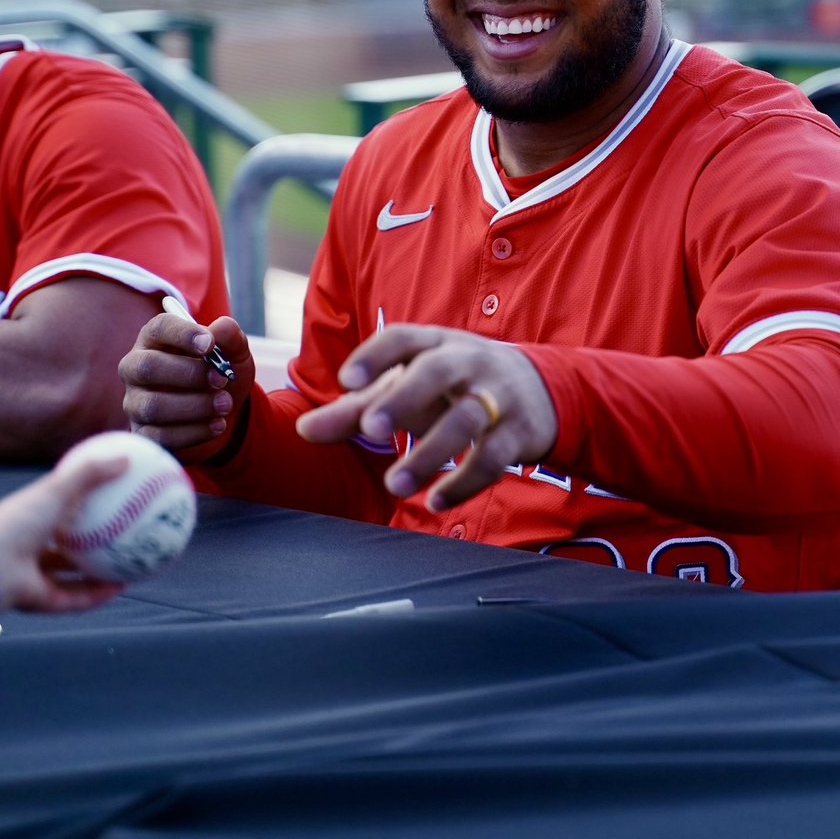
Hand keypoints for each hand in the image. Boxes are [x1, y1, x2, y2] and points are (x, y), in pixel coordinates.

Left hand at [0, 453, 129, 612]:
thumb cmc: (17, 521)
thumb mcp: (56, 489)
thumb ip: (90, 473)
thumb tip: (126, 460)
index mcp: (31, 521)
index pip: (58, 511)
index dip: (82, 505)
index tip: (109, 498)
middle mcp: (32, 549)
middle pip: (66, 546)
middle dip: (94, 542)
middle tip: (123, 534)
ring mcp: (36, 576)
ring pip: (72, 578)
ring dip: (100, 574)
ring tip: (127, 566)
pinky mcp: (42, 600)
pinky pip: (76, 599)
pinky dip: (98, 595)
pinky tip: (121, 587)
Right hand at [118, 313, 254, 452]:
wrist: (224, 413)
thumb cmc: (220, 373)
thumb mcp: (234, 352)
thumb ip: (229, 336)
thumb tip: (221, 328)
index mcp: (156, 338)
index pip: (159, 328)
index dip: (183, 334)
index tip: (210, 345)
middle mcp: (136, 367)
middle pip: (148, 367)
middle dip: (190, 374)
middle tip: (222, 380)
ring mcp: (135, 401)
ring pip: (153, 406)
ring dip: (195, 406)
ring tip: (225, 404)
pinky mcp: (142, 432)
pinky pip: (160, 436)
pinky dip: (194, 432)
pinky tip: (218, 425)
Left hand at [296, 324, 557, 511]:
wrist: (538, 390)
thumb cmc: (452, 385)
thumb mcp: (408, 387)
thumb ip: (354, 410)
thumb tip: (301, 431)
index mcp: (435, 343)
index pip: (403, 338)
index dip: (374, 355)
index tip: (346, 381)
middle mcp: (467, 362)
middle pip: (437, 371)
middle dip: (404, 397)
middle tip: (371, 428)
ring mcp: (497, 395)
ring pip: (466, 419)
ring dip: (430, 453)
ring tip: (394, 485)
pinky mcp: (518, 432)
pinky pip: (494, 456)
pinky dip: (465, 481)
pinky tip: (436, 500)